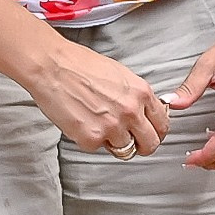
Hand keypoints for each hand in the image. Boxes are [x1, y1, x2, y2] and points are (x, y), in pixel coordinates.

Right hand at [23, 35, 172, 154]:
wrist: (52, 66)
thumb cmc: (80, 65)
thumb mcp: (121, 75)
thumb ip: (136, 96)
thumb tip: (144, 112)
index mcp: (141, 93)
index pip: (162, 124)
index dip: (155, 131)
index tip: (150, 134)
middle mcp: (131, 112)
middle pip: (150, 144)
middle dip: (142, 146)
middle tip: (132, 142)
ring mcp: (112, 127)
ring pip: (125, 150)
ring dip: (114, 142)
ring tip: (99, 125)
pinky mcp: (91, 139)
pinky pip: (98, 148)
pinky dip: (90, 139)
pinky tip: (82, 122)